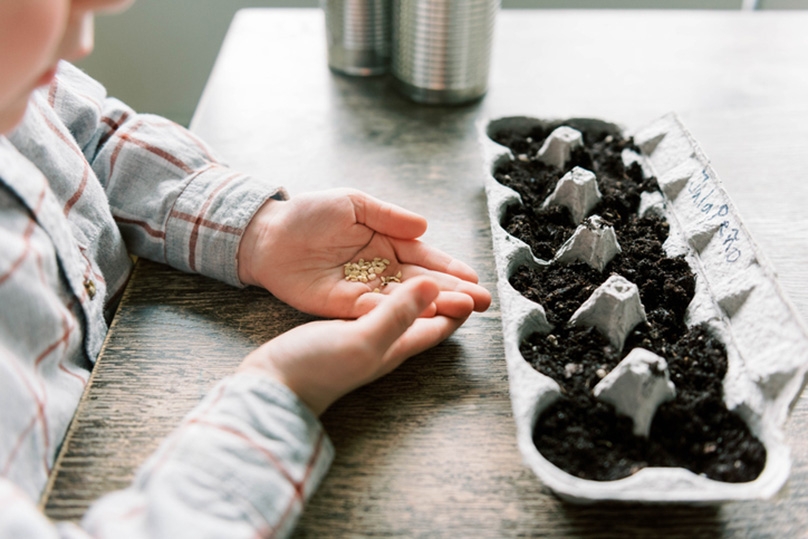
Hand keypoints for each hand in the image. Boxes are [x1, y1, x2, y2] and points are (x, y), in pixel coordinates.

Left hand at [237, 188, 490, 318]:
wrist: (268, 235)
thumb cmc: (309, 213)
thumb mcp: (354, 204)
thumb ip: (388, 216)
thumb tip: (424, 226)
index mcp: (387, 243)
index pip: (425, 258)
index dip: (450, 268)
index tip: (474, 278)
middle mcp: (381, 270)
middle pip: (422, 284)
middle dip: (453, 291)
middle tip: (483, 302)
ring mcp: (365, 290)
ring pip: (405, 300)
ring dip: (434, 305)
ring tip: (463, 310)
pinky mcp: (344, 306)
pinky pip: (376, 310)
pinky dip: (398, 312)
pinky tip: (422, 314)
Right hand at [237, 276, 460, 414]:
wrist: (271, 385)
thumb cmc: (316, 368)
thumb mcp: (363, 338)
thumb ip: (399, 313)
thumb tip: (435, 286)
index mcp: (396, 347)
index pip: (440, 326)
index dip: (460, 306)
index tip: (479, 286)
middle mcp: (385, 343)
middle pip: (426, 318)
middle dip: (447, 298)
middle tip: (466, 276)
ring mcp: (363, 338)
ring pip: (402, 312)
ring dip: (420, 293)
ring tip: (430, 270)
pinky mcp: (344, 332)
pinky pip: (377, 307)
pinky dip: (389, 291)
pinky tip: (383, 281)